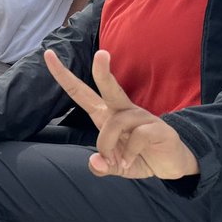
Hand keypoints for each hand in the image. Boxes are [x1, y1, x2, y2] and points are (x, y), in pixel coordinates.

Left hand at [43, 49, 199, 178]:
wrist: (173, 165)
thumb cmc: (139, 157)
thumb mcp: (116, 167)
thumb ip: (102, 166)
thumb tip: (95, 162)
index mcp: (107, 114)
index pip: (81, 92)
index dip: (63, 75)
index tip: (48, 55)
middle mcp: (122, 111)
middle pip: (109, 87)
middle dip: (102, 71)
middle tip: (100, 54)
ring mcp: (141, 117)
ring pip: (115, 123)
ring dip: (109, 146)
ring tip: (117, 162)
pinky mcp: (157, 128)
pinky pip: (137, 137)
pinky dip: (128, 154)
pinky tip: (128, 162)